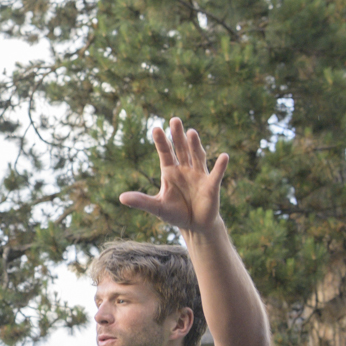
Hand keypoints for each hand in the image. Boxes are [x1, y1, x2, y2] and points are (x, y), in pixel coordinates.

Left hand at [117, 118, 227, 235]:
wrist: (194, 225)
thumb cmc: (175, 213)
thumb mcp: (156, 207)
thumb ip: (141, 201)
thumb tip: (121, 198)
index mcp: (170, 171)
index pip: (165, 153)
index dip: (161, 142)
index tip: (156, 128)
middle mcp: (185, 168)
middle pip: (181, 149)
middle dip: (178, 136)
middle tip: (174, 120)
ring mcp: (199, 175)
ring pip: (197, 156)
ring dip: (195, 145)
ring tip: (192, 133)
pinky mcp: (211, 185)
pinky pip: (216, 174)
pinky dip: (220, 166)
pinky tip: (224, 157)